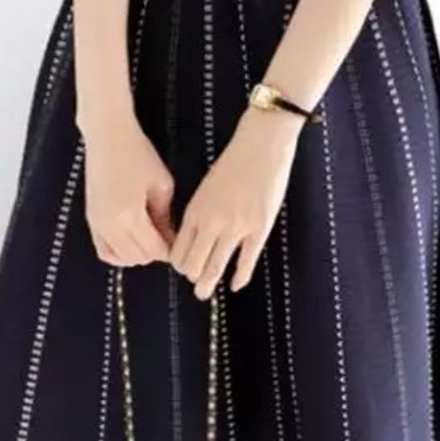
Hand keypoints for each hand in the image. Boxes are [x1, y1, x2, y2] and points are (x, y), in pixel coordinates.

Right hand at [82, 116, 176, 267]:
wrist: (107, 136)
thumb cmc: (138, 154)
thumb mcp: (161, 185)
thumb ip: (165, 217)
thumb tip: (170, 239)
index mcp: (130, 217)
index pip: (154, 250)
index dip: (170, 250)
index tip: (179, 241)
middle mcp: (110, 226)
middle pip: (138, 257)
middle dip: (155, 252)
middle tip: (166, 236)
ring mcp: (97, 224)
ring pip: (121, 258)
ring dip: (138, 254)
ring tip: (150, 237)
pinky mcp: (90, 219)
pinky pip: (104, 251)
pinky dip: (119, 253)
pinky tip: (131, 241)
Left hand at [171, 106, 301, 299]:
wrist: (261, 147)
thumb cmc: (233, 162)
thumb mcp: (206, 187)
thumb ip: (199, 212)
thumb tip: (194, 236)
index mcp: (195, 210)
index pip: (178, 250)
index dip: (178, 262)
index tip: (182, 265)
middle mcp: (212, 223)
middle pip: (193, 264)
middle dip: (191, 276)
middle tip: (193, 282)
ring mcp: (236, 228)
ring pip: (215, 267)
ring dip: (207, 284)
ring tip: (204, 293)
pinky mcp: (259, 229)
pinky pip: (246, 261)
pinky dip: (239, 277)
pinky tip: (236, 284)